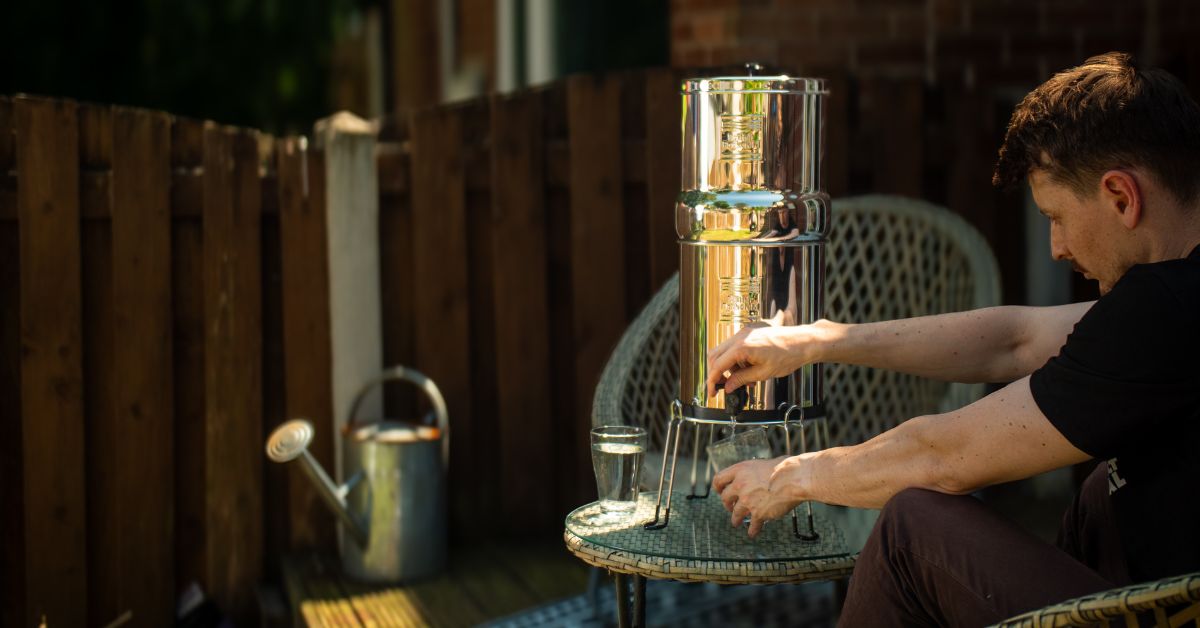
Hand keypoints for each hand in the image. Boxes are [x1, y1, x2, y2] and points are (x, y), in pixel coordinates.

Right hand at [706, 321, 834, 397]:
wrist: (803, 342)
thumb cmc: (787, 356)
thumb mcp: (763, 373)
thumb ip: (742, 379)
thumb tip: (728, 387)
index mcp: (742, 347)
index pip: (717, 365)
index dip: (712, 381)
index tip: (712, 393)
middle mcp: (740, 337)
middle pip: (715, 355)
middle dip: (715, 373)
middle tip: (721, 388)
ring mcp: (744, 333)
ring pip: (724, 352)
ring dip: (728, 368)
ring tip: (743, 381)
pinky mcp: (749, 334)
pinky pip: (735, 348)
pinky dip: (736, 361)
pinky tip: (748, 371)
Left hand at [712, 456, 799, 537]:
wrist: (794, 478)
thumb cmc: (784, 468)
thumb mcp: (762, 464)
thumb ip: (753, 473)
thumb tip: (756, 476)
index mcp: (740, 470)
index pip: (719, 479)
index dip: (718, 487)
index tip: (719, 491)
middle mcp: (740, 485)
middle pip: (725, 498)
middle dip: (727, 504)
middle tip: (730, 507)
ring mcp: (747, 500)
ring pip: (736, 514)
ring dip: (736, 519)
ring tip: (736, 522)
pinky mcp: (758, 513)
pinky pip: (752, 525)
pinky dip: (753, 530)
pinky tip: (752, 533)